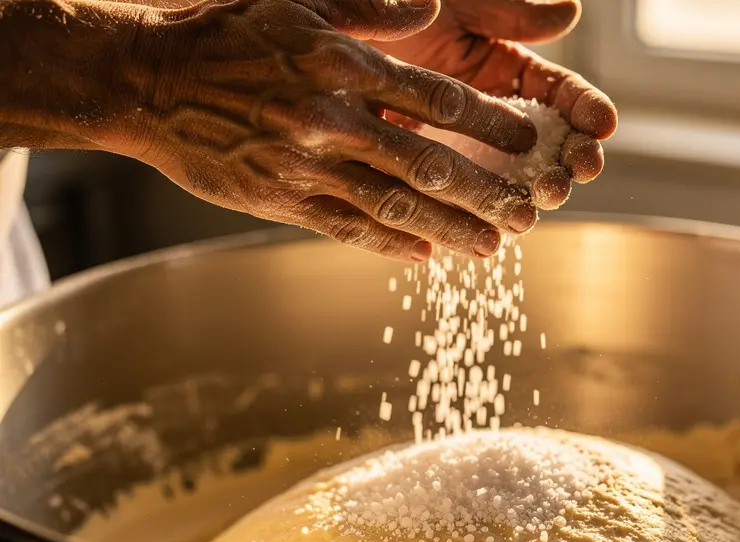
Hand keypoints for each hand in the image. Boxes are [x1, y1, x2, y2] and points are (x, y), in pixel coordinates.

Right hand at [60, 0, 543, 261]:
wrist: (151, 82)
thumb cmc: (228, 35)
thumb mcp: (299, 2)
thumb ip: (371, 7)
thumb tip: (431, 6)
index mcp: (344, 67)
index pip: (438, 100)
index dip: (490, 123)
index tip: (527, 140)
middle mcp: (332, 121)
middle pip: (428, 165)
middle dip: (485, 191)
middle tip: (528, 210)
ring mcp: (306, 167)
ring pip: (395, 207)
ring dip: (450, 229)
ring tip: (492, 246)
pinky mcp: (280, 201)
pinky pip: (347, 229)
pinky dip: (390, 245)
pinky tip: (425, 256)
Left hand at [369, 0, 616, 209]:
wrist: (315, 38)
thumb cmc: (389, 4)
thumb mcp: (455, 3)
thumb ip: (507, 11)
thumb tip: (569, 13)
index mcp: (505, 68)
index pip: (559, 94)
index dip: (586, 111)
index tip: (602, 125)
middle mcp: (487, 114)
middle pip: (542, 146)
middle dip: (563, 162)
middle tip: (570, 174)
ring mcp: (455, 148)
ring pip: (501, 181)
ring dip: (524, 196)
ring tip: (535, 205)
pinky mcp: (416, 175)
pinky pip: (446, 202)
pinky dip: (464, 218)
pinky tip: (481, 230)